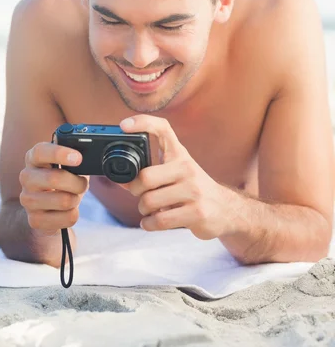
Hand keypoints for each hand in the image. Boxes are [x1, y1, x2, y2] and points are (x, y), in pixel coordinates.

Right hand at [19, 142, 88, 234]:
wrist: (48, 209)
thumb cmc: (62, 181)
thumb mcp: (68, 166)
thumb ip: (74, 160)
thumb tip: (86, 162)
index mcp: (33, 158)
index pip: (40, 152)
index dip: (59, 153)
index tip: (78, 158)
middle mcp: (26, 177)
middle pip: (54, 178)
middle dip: (77, 183)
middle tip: (82, 184)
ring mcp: (27, 200)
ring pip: (64, 201)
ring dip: (76, 199)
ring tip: (72, 197)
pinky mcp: (35, 220)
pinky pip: (67, 218)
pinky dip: (74, 214)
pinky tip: (66, 211)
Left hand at [120, 115, 226, 239]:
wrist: (225, 209)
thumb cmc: (192, 188)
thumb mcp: (175, 172)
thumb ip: (149, 173)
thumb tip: (120, 179)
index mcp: (179, 154)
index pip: (162, 129)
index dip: (142, 123)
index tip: (123, 125)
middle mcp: (187, 168)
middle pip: (145, 177)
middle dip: (134, 190)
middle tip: (139, 194)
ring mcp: (194, 190)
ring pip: (149, 202)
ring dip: (143, 210)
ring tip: (150, 210)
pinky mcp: (197, 213)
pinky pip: (160, 220)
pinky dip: (149, 224)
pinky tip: (152, 221)